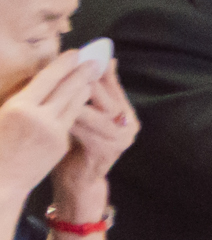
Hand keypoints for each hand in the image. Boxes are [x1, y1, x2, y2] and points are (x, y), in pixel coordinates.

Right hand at [0, 48, 101, 203]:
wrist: (0, 182)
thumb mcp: (0, 116)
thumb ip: (18, 97)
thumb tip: (33, 80)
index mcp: (18, 107)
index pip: (47, 78)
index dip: (63, 64)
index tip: (74, 53)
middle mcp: (39, 117)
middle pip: (67, 88)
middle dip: (82, 73)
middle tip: (94, 61)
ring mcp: (53, 132)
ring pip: (74, 104)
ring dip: (84, 89)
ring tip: (92, 77)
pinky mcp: (60, 144)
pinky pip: (70, 120)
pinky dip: (76, 108)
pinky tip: (81, 100)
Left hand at [57, 60, 133, 187]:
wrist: (79, 181)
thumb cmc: (79, 146)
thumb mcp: (91, 117)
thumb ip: (97, 95)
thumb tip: (107, 61)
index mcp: (128, 116)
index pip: (115, 87)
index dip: (99, 72)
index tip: (82, 57)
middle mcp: (128, 127)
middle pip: (106, 98)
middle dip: (84, 83)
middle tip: (65, 73)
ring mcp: (119, 140)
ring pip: (93, 113)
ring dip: (73, 101)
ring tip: (55, 91)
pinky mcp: (104, 151)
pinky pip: (84, 129)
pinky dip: (69, 119)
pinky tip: (55, 113)